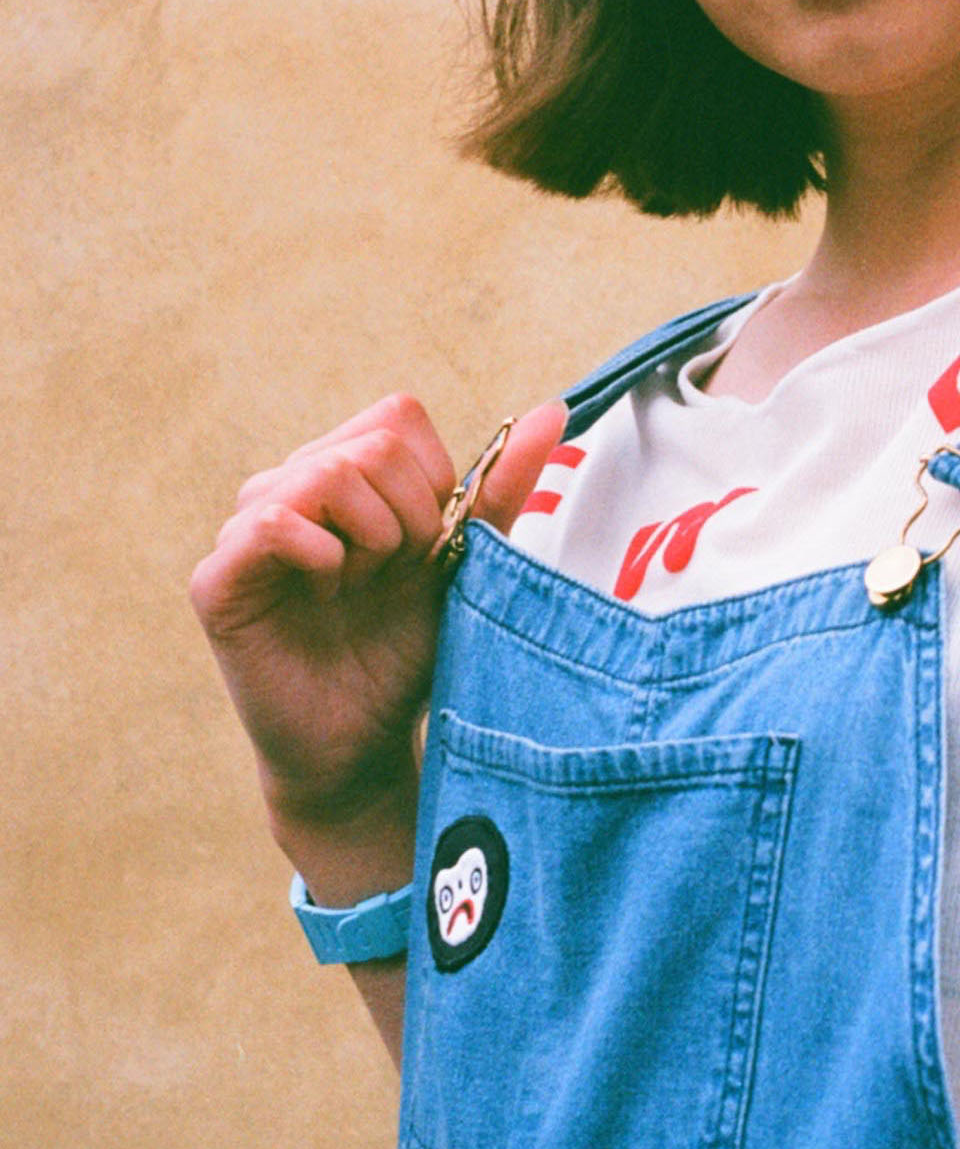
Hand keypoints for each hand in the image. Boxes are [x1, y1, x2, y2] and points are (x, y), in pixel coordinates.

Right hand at [191, 395, 566, 830]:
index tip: (428, 545)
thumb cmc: (408, 645)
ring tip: (358, 590)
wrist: (366, 737)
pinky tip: (325, 594)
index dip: (434, 481)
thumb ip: (501, 486)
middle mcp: (288, 487)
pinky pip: (270, 521)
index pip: (398, 417)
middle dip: (411, 517)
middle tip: (391, 576)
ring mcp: (246, 528)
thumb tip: (552, 411)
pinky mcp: (218, 578)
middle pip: (374, 446)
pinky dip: (322, 555)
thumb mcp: (464, 559)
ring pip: (328, 473)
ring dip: (374, 539)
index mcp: (343, 473)